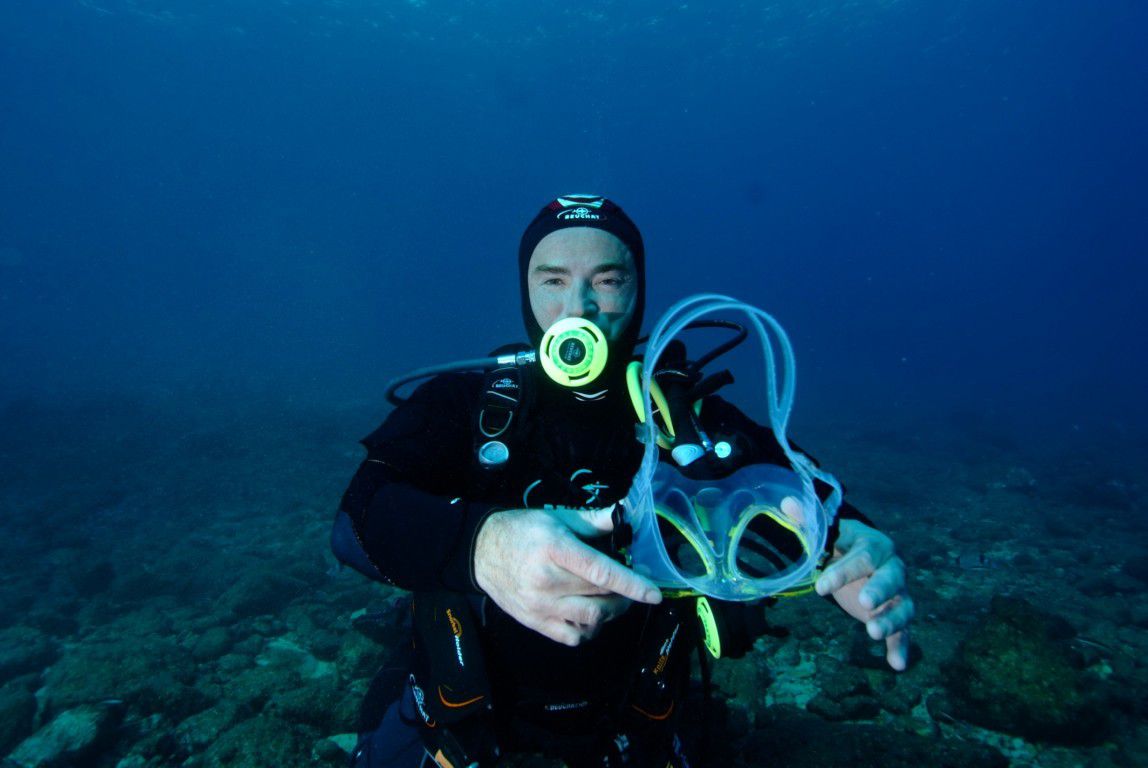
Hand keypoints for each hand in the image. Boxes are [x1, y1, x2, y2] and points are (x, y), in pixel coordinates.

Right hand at [474, 505, 662, 645]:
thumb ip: (593, 520)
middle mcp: (548, 580)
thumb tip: (624, 513)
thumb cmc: (523, 530)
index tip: (654, 592)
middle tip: (633, 586)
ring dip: (610, 613)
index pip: (601, 572)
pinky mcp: (534, 622)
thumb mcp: (557, 517)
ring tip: (613, 601)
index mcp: (556, 549)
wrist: (481, 552)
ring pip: (591, 620)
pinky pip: (572, 638)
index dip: (631, 584)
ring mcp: (540, 605)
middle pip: (600, 598)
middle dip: (625, 595)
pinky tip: (590, 616)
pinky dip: (589, 631)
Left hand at [815, 519, 914, 670]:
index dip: (844, 571)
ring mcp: (898, 593)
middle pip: (891, 578)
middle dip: (879, 590)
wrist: (860, 559)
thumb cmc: (839, 546)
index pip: (862, 557)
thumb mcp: (824, 533)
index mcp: (874, 544)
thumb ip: (807, 521)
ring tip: (873, 634)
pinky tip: (897, 664)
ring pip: (903, 606)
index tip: (821, 587)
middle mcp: (892, 567)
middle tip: (863, 604)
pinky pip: (904, 631)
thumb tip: (787, 504)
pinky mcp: (896, 614)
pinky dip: (901, 647)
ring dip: (891, 620)